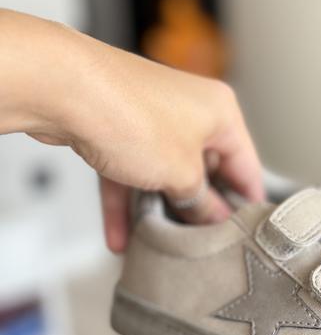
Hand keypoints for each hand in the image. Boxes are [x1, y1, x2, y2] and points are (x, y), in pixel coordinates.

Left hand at [0, 11, 264, 251]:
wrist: (60, 88)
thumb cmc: (129, 115)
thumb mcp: (181, 173)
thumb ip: (201, 201)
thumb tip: (213, 217)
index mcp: (220, 112)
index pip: (245, 164)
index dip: (246, 202)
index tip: (245, 233)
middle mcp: (189, 110)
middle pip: (202, 170)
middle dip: (195, 209)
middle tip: (198, 245)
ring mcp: (150, 117)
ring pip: (161, 174)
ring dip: (156, 211)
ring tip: (157, 246)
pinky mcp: (116, 128)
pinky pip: (128, 172)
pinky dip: (124, 202)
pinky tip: (120, 236)